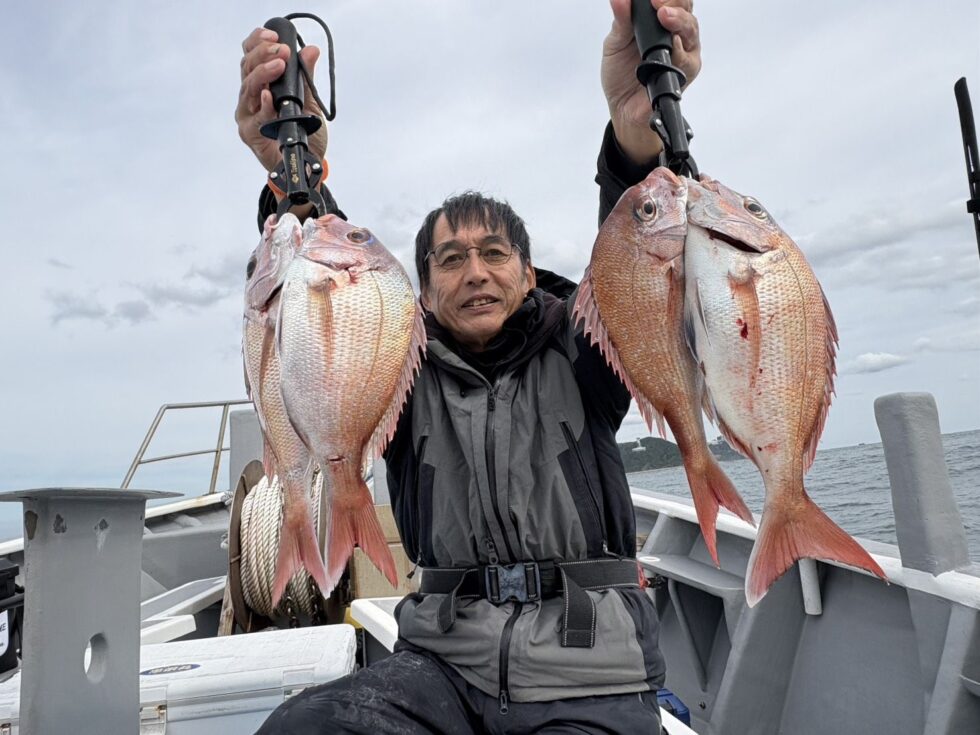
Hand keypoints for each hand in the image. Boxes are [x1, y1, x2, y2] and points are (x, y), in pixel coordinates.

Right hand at [236, 27, 327, 173]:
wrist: (307, 164)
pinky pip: (255, 116)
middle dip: (262, 54)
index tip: (273, 35)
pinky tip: (268, 95)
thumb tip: (311, 51)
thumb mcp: (309, 102)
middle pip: (247, 68)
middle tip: (281, 50)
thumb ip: (306, 78)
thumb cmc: (304, 134)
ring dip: (263, 74)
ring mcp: (247, 115)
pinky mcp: (249, 133)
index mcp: (261, 85)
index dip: (257, 42)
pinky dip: (263, 105)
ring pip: (249, 88)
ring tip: (278, 63)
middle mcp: (250, 97)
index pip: (251, 56)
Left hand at [602, 0, 700, 165]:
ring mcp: (684, 53)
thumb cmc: (621, 74)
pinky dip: (680, 51)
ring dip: (680, 22)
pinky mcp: (686, 73)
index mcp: (660, 23)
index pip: (672, 1)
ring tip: (665, 17)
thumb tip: (619, 0)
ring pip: (691, 31)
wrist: (622, 107)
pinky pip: (687, 59)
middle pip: (686, 11)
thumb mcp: (615, 44)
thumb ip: (621, 21)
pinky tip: (673, 46)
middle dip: (676, 5)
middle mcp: (676, 35)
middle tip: (659, 5)